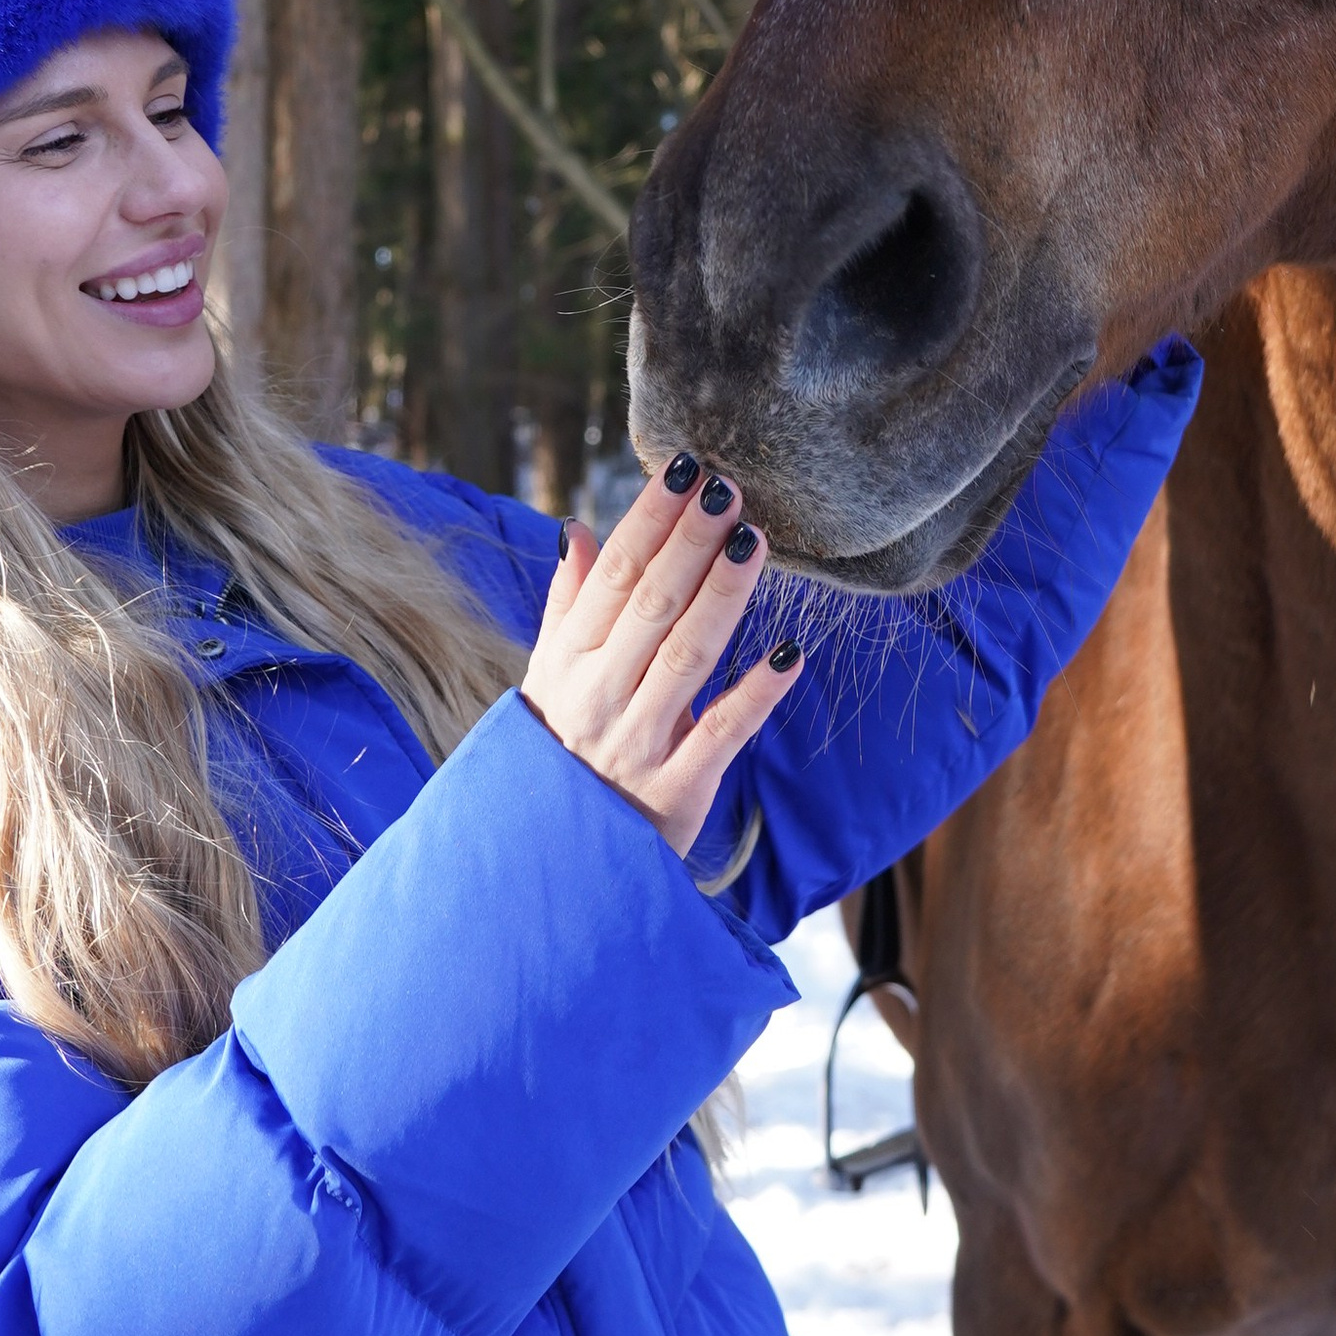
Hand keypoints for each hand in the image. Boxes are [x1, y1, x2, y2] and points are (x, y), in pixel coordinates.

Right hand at [522, 454, 803, 858]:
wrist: (550, 867)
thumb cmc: (556, 757)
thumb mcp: (547, 681)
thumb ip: (568, 605)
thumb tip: (578, 529)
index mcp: (569, 663)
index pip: (613, 576)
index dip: (649, 520)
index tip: (685, 468)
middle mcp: (599, 697)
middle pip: (651, 605)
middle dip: (690, 543)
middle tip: (728, 489)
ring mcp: (638, 744)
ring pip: (686, 658)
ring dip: (722, 597)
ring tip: (754, 543)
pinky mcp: (677, 792)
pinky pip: (722, 734)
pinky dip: (755, 693)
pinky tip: (789, 652)